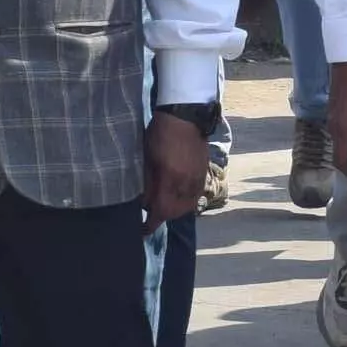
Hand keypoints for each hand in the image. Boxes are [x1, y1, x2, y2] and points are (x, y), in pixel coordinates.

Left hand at [143, 111, 209, 226]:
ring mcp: (198, 180)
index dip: (151, 224)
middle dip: (163, 217)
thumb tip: (144, 202)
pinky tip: (176, 195)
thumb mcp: (147, 158)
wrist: (185, 116)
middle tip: (151, 213)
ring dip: (174, 210)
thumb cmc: (160, 134)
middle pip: (175, 212)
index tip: (142, 230)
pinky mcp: (204, 174)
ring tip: (163, 204)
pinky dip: (185, 201)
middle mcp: (186, 184)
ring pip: (187, 206)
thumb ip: (147, 183)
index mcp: (170, 179)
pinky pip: (195, 196)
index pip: (161, 211)